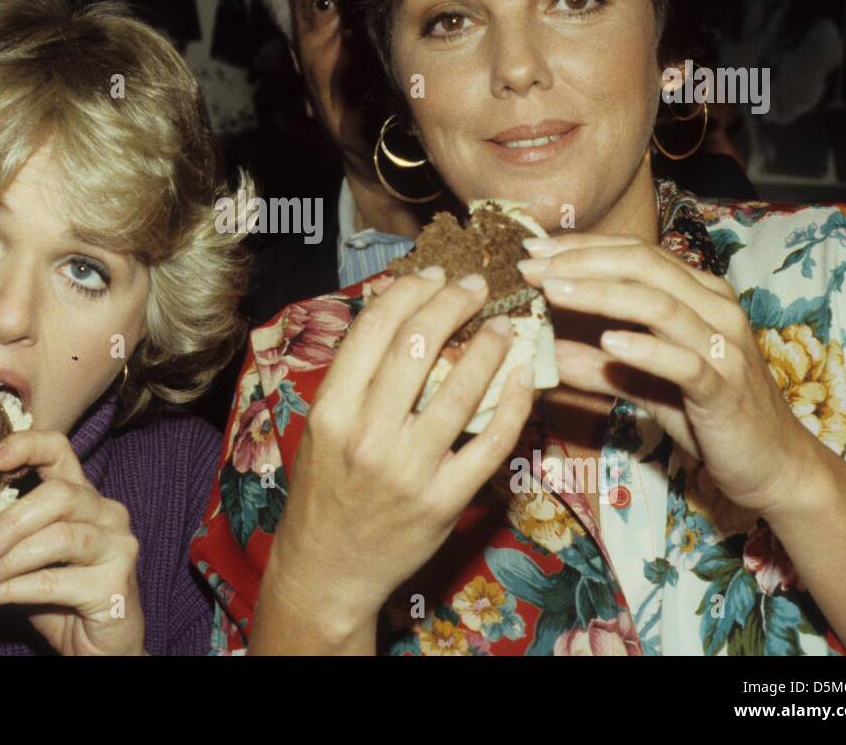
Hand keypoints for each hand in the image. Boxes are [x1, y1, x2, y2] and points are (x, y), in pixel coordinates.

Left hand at [0, 431, 143, 655]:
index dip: (26, 445)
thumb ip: (8, 539)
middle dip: (9, 521)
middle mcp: (108, 513)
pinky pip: (55, 581)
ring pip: (58, 537)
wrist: (99, 652)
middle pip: (59, 494)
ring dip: (8, 560)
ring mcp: (118, 546)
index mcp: (85, 498)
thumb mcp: (29, 562)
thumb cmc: (61, 603)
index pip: (60, 451)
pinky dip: (12, 589)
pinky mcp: (116, 583)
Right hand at [267, 267, 535, 639]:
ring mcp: (410, 469)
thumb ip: (353, 376)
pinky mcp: (445, 500)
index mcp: (331, 410)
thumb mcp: (322, 427)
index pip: (375, 329)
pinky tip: (523, 377)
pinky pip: (491, 441)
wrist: (329, 570)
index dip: (410, 291)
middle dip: (454, 302)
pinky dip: (515, 404)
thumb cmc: (325, 490)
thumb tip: (396, 310)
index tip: (434, 275)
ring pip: (463, 387)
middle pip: (419, 345)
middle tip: (475, 285)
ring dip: (490, 346)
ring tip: (504, 326)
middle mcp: (368, 435)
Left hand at [518, 233, 822, 515]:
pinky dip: (645, 348)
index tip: (532, 250)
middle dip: (581, 262)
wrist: (771, 466)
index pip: (636, 253)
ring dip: (600, 295)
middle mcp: (716, 309)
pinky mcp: (726, 388)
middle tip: (530, 266)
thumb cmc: (708, 417)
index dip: (582, 248)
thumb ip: (599, 367)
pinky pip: (684, 361)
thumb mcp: (646, 385)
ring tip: (553, 292)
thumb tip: (544, 356)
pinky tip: (608, 342)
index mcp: (699, 295)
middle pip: (644, 266)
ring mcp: (724, 346)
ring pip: (660, 305)